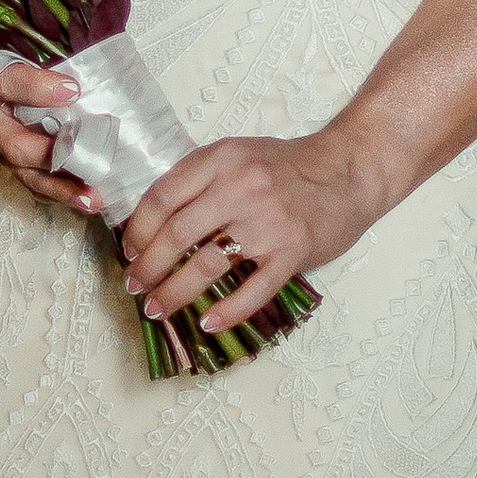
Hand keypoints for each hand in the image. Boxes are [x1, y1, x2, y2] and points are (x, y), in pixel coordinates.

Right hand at [0, 57, 94, 212]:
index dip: (37, 88)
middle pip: (16, 144)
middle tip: (91, 162)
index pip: (6, 83)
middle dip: (54, 157)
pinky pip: (29, 180)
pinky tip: (82, 199)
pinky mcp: (3, 159)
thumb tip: (76, 77)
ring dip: (59, 188)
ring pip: (24, 172)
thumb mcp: (10, 45)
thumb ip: (39, 55)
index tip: (73, 90)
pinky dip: (55, 192)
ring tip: (92, 198)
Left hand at [120, 129, 378, 336]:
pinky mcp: (291, 251)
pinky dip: (226, 311)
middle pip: (178, 234)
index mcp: (223, 159)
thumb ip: (201, 179)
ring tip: (158, 309)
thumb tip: (153, 222)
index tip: (128, 252)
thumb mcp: (240, 155)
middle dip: (149, 268)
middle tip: (136, 287)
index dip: (138, 230)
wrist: (348, 171)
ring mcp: (268, 221)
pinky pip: (252, 290)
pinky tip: (208, 322)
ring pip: (207, 265)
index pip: (163, 197)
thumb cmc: (289, 167)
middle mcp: (242, 187)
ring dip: (175, 293)